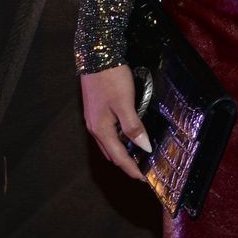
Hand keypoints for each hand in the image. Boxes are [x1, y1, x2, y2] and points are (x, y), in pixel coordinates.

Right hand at [80, 65, 150, 180]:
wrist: (96, 57)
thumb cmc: (111, 79)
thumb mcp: (125, 103)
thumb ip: (133, 127)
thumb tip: (143, 148)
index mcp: (101, 129)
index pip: (119, 157)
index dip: (132, 169)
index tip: (144, 179)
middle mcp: (94, 128)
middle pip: (112, 154)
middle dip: (126, 164)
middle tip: (142, 171)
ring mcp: (93, 120)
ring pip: (108, 144)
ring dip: (121, 154)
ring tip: (137, 158)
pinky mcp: (96, 112)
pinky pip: (107, 134)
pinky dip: (117, 142)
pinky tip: (126, 138)